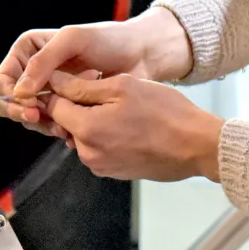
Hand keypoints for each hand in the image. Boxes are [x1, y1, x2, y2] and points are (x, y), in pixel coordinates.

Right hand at [0, 8, 194, 133]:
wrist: (141, 55)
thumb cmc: (109, 40)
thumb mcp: (72, 41)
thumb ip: (43, 63)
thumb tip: (19, 92)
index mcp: (30, 51)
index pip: (3, 77)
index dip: (8, 94)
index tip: (26, 104)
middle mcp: (36, 72)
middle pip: (12, 101)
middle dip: (21, 112)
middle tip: (38, 118)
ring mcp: (52, 91)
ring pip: (30, 116)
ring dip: (41, 123)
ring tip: (61, 123)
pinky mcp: (68, 107)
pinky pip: (51, 123)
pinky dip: (57, 129)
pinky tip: (71, 128)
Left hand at [39, 71, 223, 182]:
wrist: (196, 146)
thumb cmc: (164, 112)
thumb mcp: (122, 87)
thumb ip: (82, 86)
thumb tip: (52, 80)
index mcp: (86, 129)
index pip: (53, 105)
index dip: (63, 87)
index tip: (84, 77)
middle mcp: (87, 153)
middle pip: (67, 121)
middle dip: (79, 104)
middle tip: (109, 89)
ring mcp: (100, 166)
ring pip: (82, 134)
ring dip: (93, 119)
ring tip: (124, 108)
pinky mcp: (114, 172)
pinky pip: (98, 148)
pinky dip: (106, 134)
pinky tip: (129, 125)